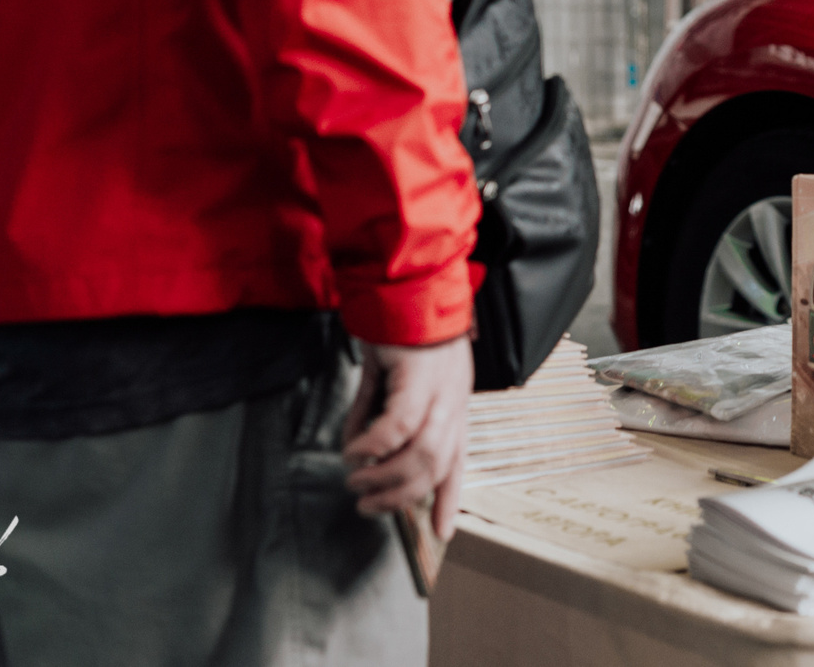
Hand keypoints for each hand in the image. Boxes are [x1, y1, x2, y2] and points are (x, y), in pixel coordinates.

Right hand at [343, 336, 472, 540]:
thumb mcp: (389, 379)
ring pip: (423, 452)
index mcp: (453, 403)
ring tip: (357, 482)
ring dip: (386, 477)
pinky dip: (374, 445)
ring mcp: (441, 387)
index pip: (457, 460)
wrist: (400, 280)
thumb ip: (376, 413)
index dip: (449, 498)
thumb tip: (357, 451)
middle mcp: (453, 399)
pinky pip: (400, 425)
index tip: (441, 533)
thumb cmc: (396, 326)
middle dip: (401, 496)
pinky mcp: (419, 374)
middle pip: (438, 465)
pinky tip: (355, 452)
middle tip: (367, 505)